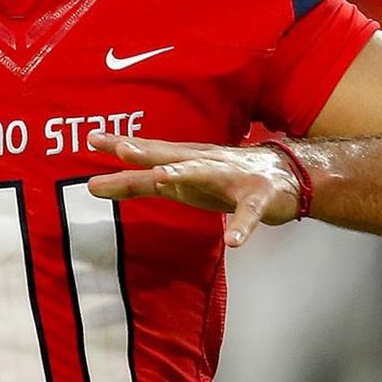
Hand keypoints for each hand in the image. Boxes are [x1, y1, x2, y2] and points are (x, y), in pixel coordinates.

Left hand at [86, 133, 300, 247]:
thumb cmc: (227, 176)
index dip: (123, 146)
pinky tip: (233, 241)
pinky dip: (241, 227)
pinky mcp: (259, 198)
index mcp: (188, 160)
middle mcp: (207, 164)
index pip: (150, 153)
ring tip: (164, 177)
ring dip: (186, 174)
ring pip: (207, 174)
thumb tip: (94, 185)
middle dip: (149, 152)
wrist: (288, 174)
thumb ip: (141, 183)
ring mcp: (234, 179)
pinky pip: (249, 214)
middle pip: (173, 156)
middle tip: (123, 148)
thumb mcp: (181, 180)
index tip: (92, 139)